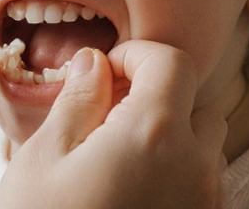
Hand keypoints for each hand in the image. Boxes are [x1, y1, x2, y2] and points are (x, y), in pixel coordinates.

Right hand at [0, 40, 226, 208]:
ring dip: (169, 137)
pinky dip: (174, 174)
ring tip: (113, 155)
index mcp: (155, 134)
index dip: (136, 54)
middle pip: (196, 104)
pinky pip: (201, 186)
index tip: (103, 70)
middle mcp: (195, 167)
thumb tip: (93, 63)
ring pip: (204, 148)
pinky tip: (127, 190)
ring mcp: (205, 204)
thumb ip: (77, 100)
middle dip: (156, 97)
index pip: (172, 62)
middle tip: (105, 113)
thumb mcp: (44, 157)